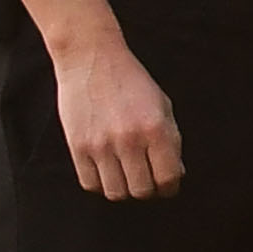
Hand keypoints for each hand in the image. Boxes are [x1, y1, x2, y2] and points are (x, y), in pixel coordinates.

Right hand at [48, 30, 182, 199]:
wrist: (91, 59)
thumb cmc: (131, 81)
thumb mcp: (163, 105)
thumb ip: (171, 140)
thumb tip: (175, 175)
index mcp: (156, 128)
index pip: (168, 178)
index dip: (170, 187)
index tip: (167, 185)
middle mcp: (129, 140)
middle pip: (142, 191)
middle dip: (149, 189)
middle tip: (147, 179)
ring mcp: (100, 145)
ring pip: (116, 192)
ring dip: (124, 188)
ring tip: (126, 175)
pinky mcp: (77, 146)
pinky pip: (91, 184)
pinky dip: (101, 183)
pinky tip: (107, 171)